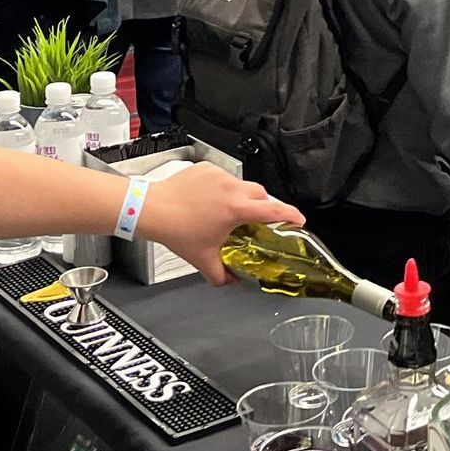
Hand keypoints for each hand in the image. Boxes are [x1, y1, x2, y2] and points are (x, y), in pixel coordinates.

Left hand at [138, 163, 304, 285]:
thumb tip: (230, 281)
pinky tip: (212, 201)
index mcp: (236, 209)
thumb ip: (221, 275)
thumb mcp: (203, 259)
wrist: (151, 208)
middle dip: (265, 205)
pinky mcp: (206, 169)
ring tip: (231, 210)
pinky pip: (223, 177)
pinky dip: (223, 188)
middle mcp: (231, 189)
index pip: (275, 209)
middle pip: (262, 194)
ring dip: (243, 196)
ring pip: (242, 184)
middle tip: (260, 218)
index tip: (299, 220)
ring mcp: (219, 176)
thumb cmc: (175, 229)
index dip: (292, 215)